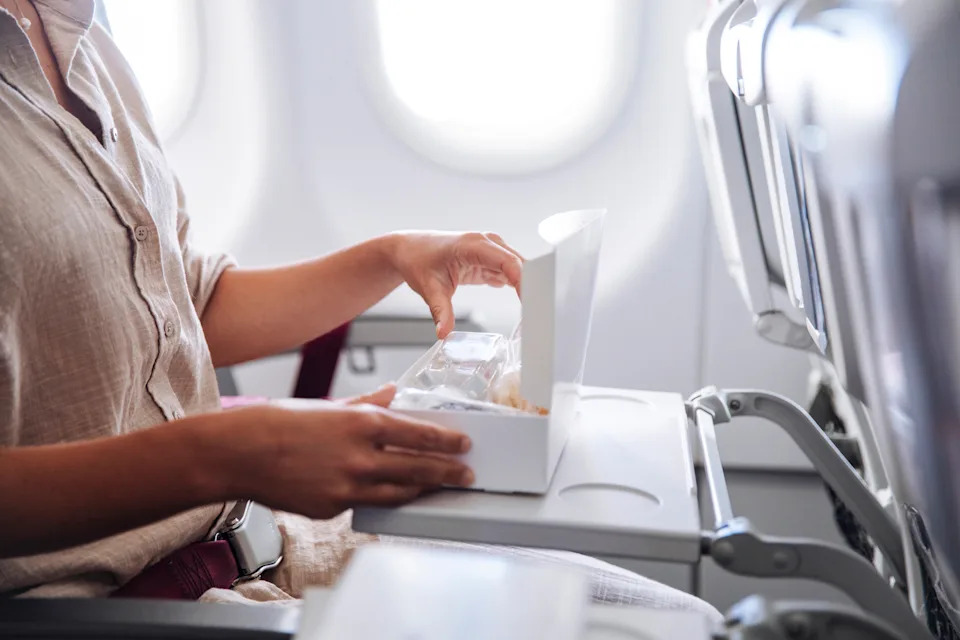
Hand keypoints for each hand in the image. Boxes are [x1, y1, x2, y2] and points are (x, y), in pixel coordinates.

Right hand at [234, 386, 472, 519]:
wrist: (239, 453)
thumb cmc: (278, 423)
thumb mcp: (328, 404)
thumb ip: (366, 402)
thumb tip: (392, 392)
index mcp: (363, 424)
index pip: (420, 435)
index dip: (447, 441)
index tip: (463, 444)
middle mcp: (362, 457)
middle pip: (419, 468)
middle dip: (449, 472)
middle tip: (466, 474)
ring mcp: (348, 487)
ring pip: (401, 492)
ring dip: (426, 490)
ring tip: (442, 488)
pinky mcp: (333, 508)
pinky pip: (368, 504)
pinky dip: (384, 498)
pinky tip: (398, 495)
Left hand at [387, 232, 523, 337]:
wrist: (410, 250)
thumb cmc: (419, 261)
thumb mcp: (429, 288)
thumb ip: (440, 311)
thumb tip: (444, 334)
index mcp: (474, 245)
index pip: (508, 262)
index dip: (524, 282)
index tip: (532, 303)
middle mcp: (487, 243)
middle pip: (520, 265)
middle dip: (532, 287)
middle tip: (539, 314)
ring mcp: (491, 250)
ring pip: (519, 269)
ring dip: (527, 288)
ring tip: (535, 313)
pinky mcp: (491, 260)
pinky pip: (511, 273)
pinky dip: (518, 288)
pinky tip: (524, 305)